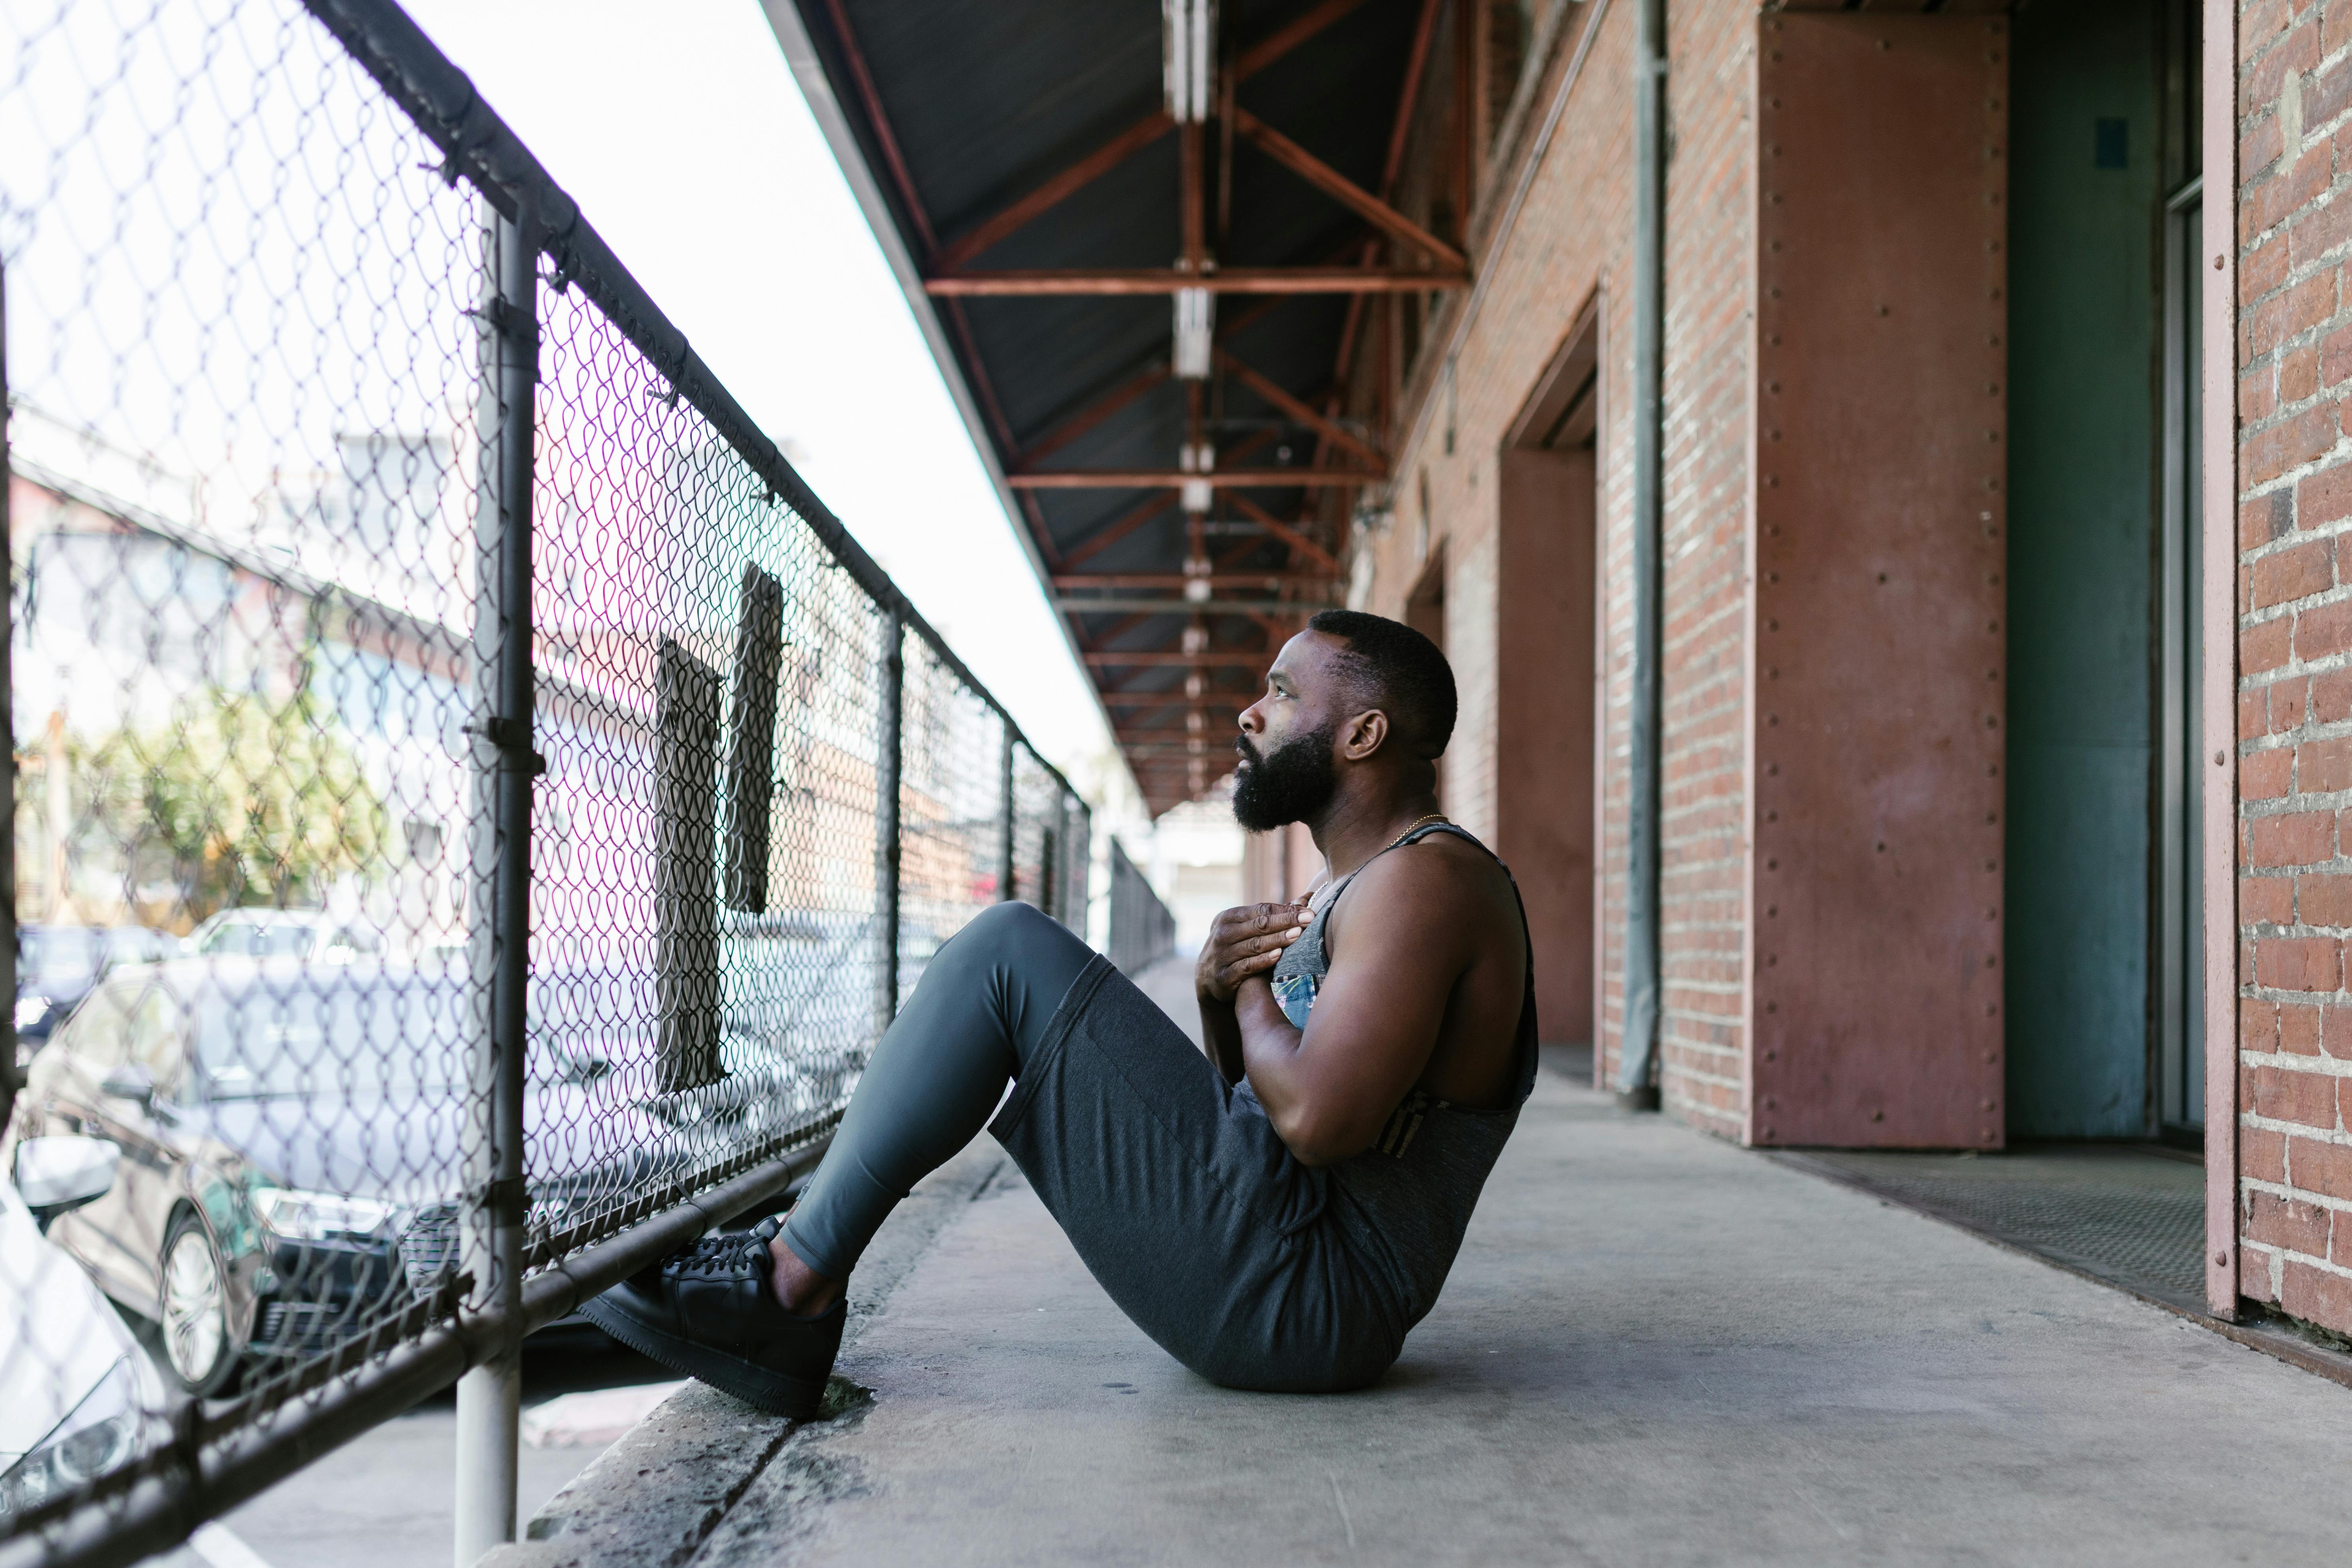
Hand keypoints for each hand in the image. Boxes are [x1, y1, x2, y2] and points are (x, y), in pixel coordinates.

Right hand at [1196, 901, 1311, 1003]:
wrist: (1208, 978)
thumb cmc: (1235, 947)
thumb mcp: (1245, 929)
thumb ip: (1272, 916)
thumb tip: (1308, 897)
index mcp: (1229, 917)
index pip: (1261, 910)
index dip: (1285, 910)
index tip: (1308, 911)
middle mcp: (1224, 933)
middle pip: (1260, 924)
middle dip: (1286, 920)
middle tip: (1309, 919)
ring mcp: (1222, 954)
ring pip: (1255, 944)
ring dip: (1278, 939)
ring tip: (1298, 934)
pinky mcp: (1224, 975)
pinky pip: (1247, 966)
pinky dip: (1263, 960)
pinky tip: (1279, 955)